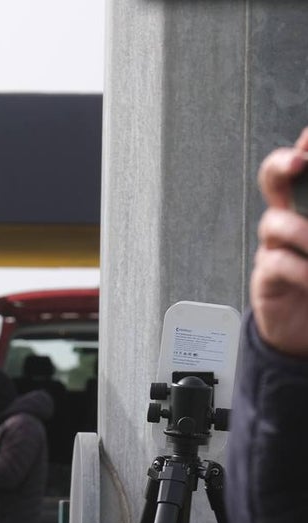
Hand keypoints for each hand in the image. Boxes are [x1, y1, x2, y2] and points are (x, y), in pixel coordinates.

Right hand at [253, 127, 307, 356]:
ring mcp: (274, 247)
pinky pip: (278, 264)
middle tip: (299, 161)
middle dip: (282, 165)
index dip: (304, 146)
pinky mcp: (267, 277)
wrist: (305, 329)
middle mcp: (288, 221)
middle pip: (272, 181)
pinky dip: (301, 270)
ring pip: (274, 223)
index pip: (301, 167)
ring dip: (302, 231)